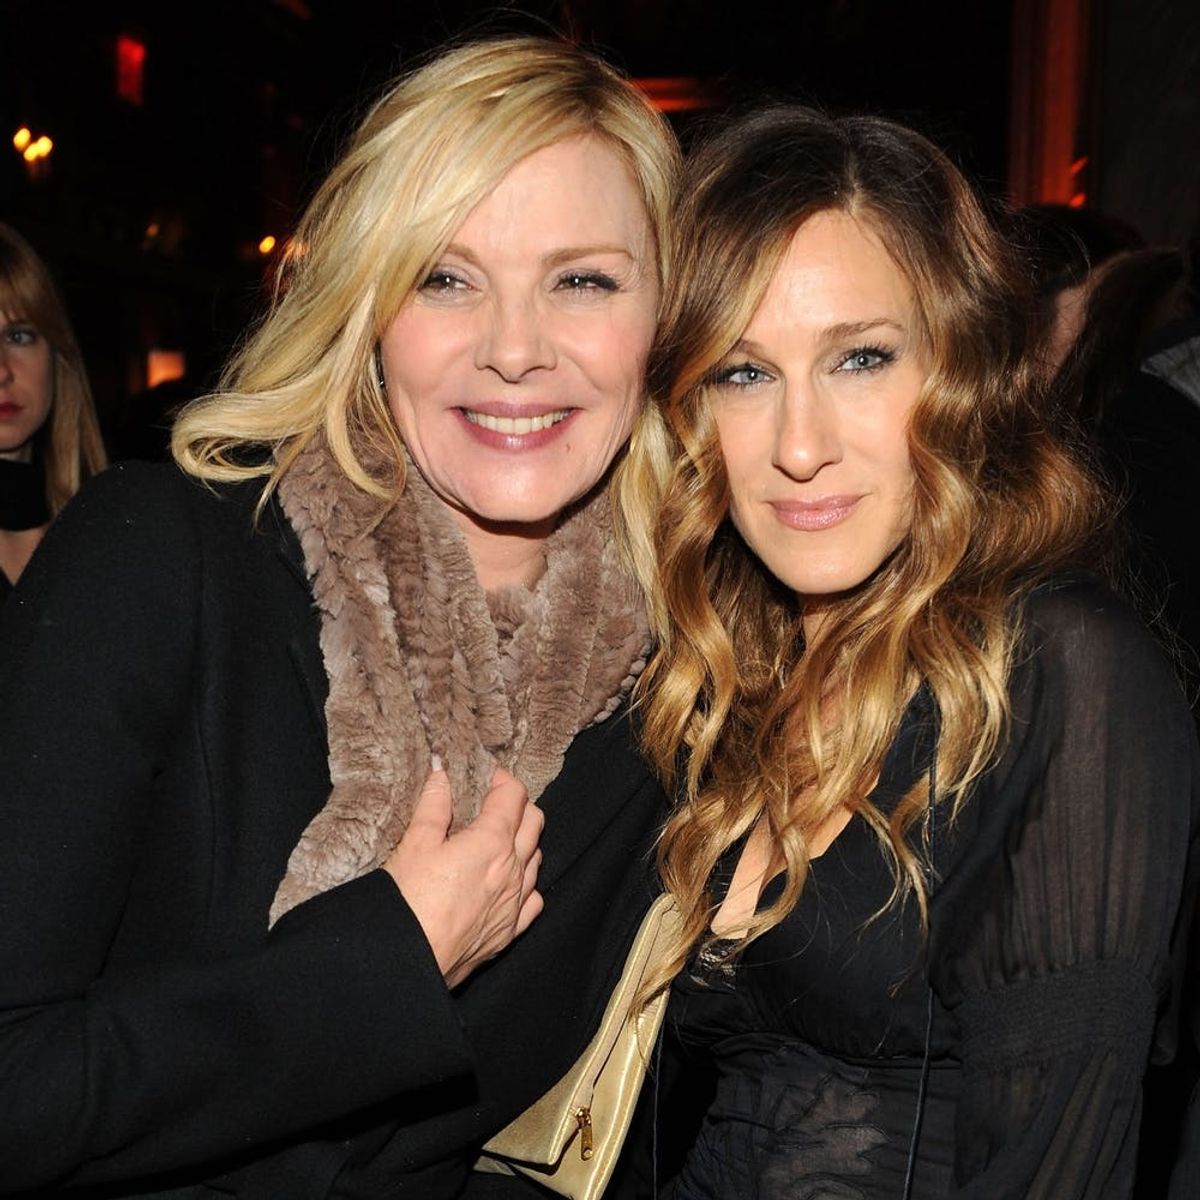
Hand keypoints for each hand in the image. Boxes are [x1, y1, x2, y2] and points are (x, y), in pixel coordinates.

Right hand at [384, 764, 543, 987]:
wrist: (406, 964)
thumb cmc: (407, 901)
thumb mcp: (414, 844)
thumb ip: (434, 805)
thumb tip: (442, 774)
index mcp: (493, 842)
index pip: (514, 795)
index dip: (500, 779)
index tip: (484, 777)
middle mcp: (514, 871)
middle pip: (534, 822)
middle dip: (517, 805)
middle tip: (490, 803)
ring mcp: (516, 904)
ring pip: (537, 859)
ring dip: (523, 842)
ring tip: (495, 840)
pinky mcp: (509, 933)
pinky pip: (533, 899)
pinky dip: (525, 883)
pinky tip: (507, 883)